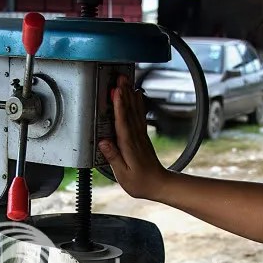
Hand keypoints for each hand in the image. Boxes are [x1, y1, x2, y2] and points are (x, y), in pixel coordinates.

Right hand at [98, 75, 170, 200]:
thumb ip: (113, 157)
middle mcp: (135, 137)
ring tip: (126, 80)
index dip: (118, 106)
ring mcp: (140, 135)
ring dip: (129, 94)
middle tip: (120, 77)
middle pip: (129, 112)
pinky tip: (136, 94)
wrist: (159, 185)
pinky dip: (137, 103)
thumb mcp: (123, 174)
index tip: (115, 92)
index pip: (122, 122)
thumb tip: (104, 142)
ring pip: (134, 111)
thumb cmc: (140, 182)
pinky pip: (139, 115)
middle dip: (124, 94)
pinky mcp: (143, 136)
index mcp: (128, 146)